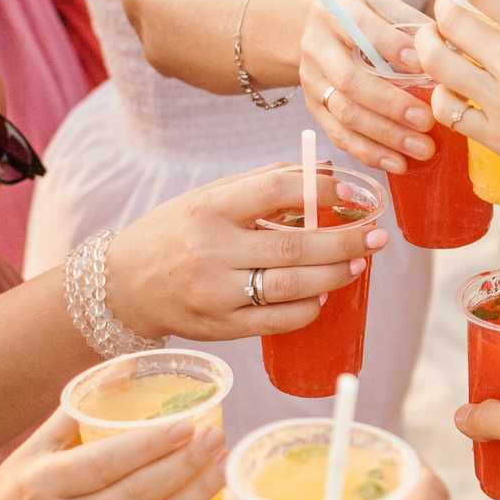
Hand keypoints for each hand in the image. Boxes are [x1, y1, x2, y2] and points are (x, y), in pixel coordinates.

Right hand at [0, 408, 227, 499]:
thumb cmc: (10, 499)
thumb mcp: (30, 452)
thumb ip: (76, 410)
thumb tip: (126, 366)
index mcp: (48, 483)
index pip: (108, 462)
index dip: (150, 445)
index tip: (188, 423)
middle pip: (140, 493)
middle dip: (184, 465)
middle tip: (217, 438)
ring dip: (197, 496)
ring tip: (224, 466)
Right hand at [106, 165, 388, 342]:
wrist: (123, 284)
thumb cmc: (175, 232)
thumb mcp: (209, 198)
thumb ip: (266, 183)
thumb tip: (329, 172)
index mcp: (208, 207)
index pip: (275, 191)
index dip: (323, 192)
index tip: (355, 195)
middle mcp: (210, 250)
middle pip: (293, 246)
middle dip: (344, 242)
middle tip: (376, 238)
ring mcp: (214, 293)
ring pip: (290, 287)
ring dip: (334, 276)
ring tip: (358, 264)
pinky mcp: (220, 326)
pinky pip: (276, 321)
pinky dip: (308, 309)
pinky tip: (325, 296)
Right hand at [298, 0, 434, 172]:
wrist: (313, 26)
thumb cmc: (364, 15)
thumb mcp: (384, 4)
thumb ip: (413, 25)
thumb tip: (455, 53)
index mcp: (335, 10)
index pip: (363, 29)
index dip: (393, 48)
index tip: (425, 65)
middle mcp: (317, 46)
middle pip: (349, 80)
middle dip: (391, 104)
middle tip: (427, 120)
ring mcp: (312, 80)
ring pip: (345, 113)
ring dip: (385, 135)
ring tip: (422, 148)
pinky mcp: (314, 107)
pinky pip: (340, 135)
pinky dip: (370, 153)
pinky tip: (398, 163)